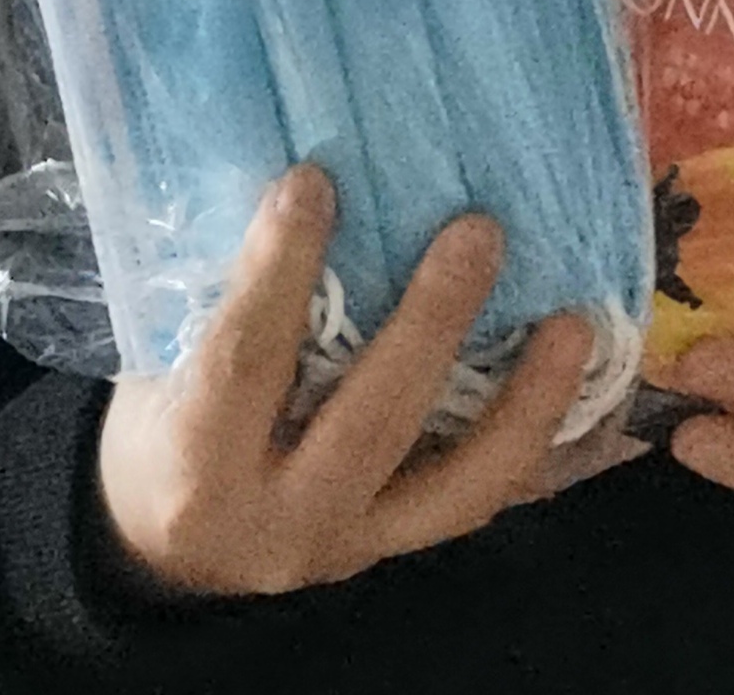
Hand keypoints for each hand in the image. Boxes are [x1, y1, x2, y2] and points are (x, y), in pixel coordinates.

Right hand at [96, 164, 595, 598]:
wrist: (163, 558)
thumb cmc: (157, 429)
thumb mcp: (158, 367)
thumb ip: (217, 298)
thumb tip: (292, 175)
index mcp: (198, 466)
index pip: (244, 363)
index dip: (279, 271)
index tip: (313, 181)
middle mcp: (281, 520)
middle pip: (369, 421)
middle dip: (430, 325)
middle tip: (479, 230)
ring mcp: (351, 546)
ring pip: (454, 487)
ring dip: (523, 403)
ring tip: (574, 323)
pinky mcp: (398, 551)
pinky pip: (478, 502)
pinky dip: (533, 444)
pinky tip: (576, 381)